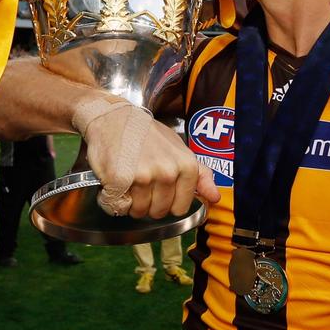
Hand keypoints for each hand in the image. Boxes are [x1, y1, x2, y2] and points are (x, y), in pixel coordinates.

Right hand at [84, 105, 219, 218]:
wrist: (114, 117)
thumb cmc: (148, 134)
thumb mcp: (180, 149)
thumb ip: (200, 175)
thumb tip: (215, 198)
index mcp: (186, 166)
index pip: (180, 208)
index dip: (168, 203)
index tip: (160, 191)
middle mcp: (167, 172)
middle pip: (159, 212)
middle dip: (149, 204)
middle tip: (141, 184)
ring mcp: (143, 176)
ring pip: (139, 211)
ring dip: (131, 203)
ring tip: (129, 182)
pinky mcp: (120, 179)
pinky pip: (119, 206)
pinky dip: (114, 199)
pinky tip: (116, 182)